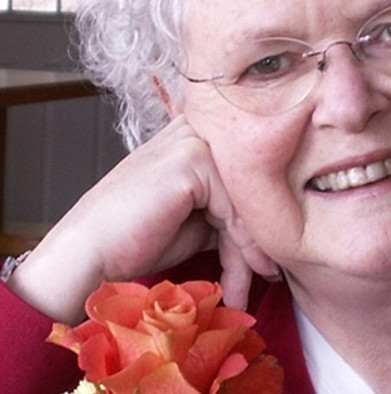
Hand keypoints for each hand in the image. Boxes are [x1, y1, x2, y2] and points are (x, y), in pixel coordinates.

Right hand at [7, 116, 277, 321]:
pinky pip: (235, 207)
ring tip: (254, 284)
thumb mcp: (199, 220)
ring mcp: (195, 140)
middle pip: (249, 186)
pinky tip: (245, 276)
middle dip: (258, 235)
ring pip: (246, 199)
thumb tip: (276, 231)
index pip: (246, 173)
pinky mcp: (192, 160)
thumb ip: (232, 210)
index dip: (257, 218)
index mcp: (197, 136)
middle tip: (268, 275)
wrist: (90, 253)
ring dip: (253, 249)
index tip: (268, 260)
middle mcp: (198, 130)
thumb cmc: (137, 238)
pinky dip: (244, 246)